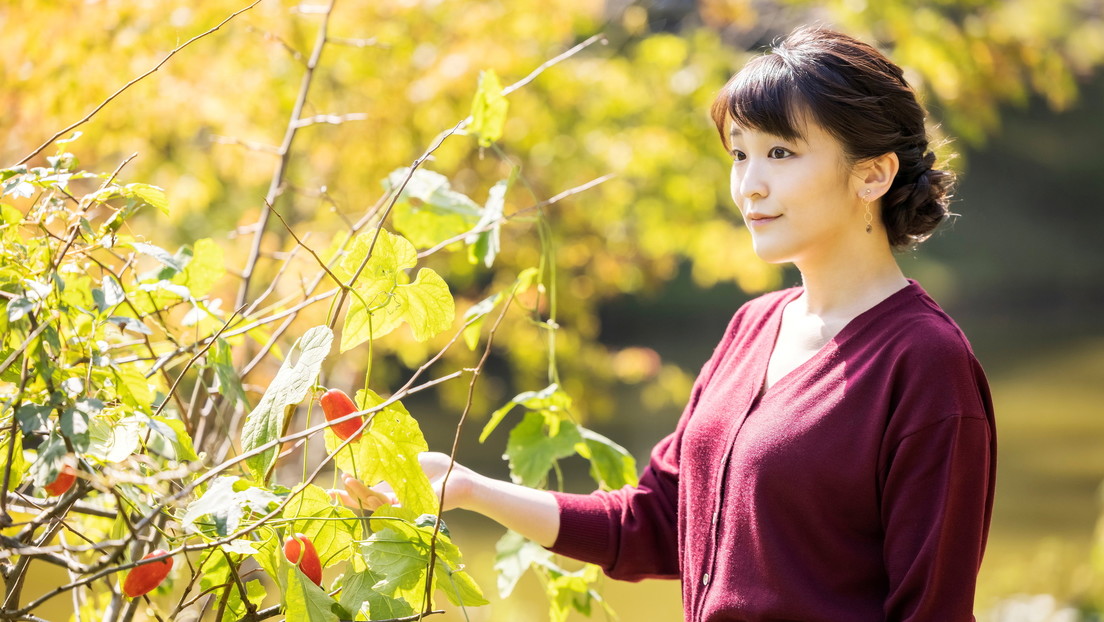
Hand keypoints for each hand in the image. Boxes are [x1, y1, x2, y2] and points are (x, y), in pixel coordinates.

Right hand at [329, 451, 480, 512]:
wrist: (459, 478)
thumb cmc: (438, 467)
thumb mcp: (407, 460)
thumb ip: (388, 461)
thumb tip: (365, 452)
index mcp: (392, 491)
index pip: (366, 493)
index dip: (350, 492)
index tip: (332, 490)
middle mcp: (394, 502)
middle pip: (365, 503)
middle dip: (349, 497)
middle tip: (334, 490)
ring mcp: (402, 509)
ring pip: (374, 506)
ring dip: (359, 496)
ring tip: (347, 484)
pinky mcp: (410, 512)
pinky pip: (389, 509)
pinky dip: (376, 502)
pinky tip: (366, 493)